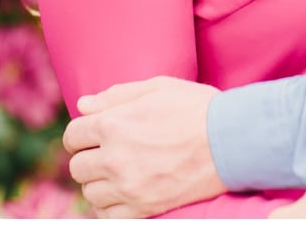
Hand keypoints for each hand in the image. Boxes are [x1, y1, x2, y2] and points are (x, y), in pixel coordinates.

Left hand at [61, 76, 224, 217]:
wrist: (232, 141)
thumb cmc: (195, 108)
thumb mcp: (154, 88)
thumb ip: (114, 96)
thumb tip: (83, 105)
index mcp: (112, 124)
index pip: (73, 136)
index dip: (79, 135)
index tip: (88, 136)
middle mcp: (115, 158)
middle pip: (78, 167)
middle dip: (87, 158)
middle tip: (104, 154)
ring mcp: (130, 187)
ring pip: (91, 193)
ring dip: (98, 184)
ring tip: (115, 174)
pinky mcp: (147, 208)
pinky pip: (110, 217)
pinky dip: (110, 208)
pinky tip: (122, 195)